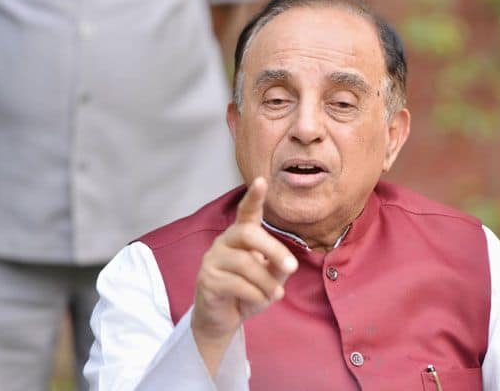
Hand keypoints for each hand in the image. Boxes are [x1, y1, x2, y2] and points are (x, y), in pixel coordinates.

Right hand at [191, 177, 297, 375]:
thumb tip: (286, 264)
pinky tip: (258, 301)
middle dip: (273, 250)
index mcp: (242, 236)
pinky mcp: (207, 278)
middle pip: (248, 233)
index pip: (247, 212)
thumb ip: (279, 267)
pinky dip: (255, 295)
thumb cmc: (249, 292)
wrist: (223, 319)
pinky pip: (237, 284)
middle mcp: (225, 242)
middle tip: (292, 268)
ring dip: (267, 283)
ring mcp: (213, 259)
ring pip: (245, 263)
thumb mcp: (271, 279)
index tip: (261, 180)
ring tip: (277, 296)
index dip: (254, 197)